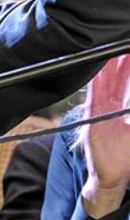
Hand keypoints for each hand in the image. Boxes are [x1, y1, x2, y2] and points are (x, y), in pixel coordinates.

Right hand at [80, 55, 129, 218]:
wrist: (112, 174)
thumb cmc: (126, 155)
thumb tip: (128, 96)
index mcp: (128, 106)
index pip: (129, 81)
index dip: (129, 67)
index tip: (128, 51)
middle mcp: (115, 103)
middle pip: (120, 77)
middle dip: (122, 61)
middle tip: (122, 44)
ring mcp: (103, 108)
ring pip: (107, 82)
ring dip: (110, 66)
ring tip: (111, 49)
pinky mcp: (93, 115)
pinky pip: (94, 94)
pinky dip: (97, 82)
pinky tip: (99, 71)